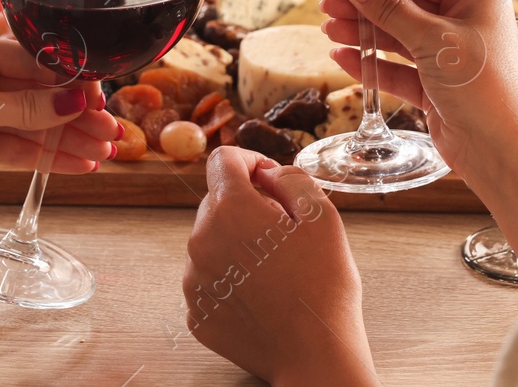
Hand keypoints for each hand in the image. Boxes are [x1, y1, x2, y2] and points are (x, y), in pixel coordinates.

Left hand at [0, 19, 121, 214]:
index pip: (35, 59)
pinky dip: (47, 157)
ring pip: (34, 125)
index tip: (101, 94)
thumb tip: (76, 100)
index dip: (71, 78)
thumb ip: (28, 107)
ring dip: (69, 138)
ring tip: (105, 151)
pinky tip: (78, 163)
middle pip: (39, 94)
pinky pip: (19, 149)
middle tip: (112, 130)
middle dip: (77, 113)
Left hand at [183, 148, 376, 386]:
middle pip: (217, 202)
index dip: (251, 161)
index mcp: (229, 211)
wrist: (314, 356)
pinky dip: (231, 278)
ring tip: (275, 268)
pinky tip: (262, 294)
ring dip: (237, 243)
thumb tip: (267, 174)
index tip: (270, 178)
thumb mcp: (322, 216)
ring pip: (211, 241)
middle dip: (248, 205)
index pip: (223, 160)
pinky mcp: (197, 312)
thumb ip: (290, 179)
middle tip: (284, 231)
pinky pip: (210, 279)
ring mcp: (194, 281)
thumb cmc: (323, 287)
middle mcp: (200, 242)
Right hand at [320, 0, 517, 176]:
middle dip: (365, 4)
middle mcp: (463, 18)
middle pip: (403, 1)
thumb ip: (390, 9)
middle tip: (328, 6)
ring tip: (329, 30)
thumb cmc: (483, 86)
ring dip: (363, 32)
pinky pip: (397, 66)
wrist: (501, 151)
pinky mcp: (434, 83)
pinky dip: (371, 62)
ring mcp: (448, 52)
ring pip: (397, 33)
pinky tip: (342, 57)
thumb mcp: (432, 39)